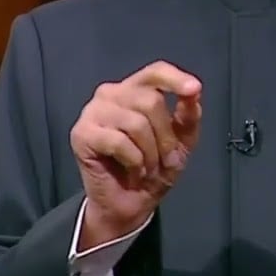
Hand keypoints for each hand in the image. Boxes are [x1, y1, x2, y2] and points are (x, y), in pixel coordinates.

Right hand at [70, 60, 201, 249]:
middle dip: (165, 136)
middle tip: (166, 160)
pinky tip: (132, 171)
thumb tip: (194, 93)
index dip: (175, 78)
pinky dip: (133, 161)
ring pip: (135, 123)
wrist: (130, 204)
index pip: (154, 71)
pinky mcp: (81, 134)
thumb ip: (188, 115)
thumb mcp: (181, 141)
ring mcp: (93, 112)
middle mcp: (111, 94)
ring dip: (150, 153)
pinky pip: (118, 141)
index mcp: (135, 89)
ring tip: (147, 168)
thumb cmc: (154, 168)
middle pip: (150, 100)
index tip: (194, 90)